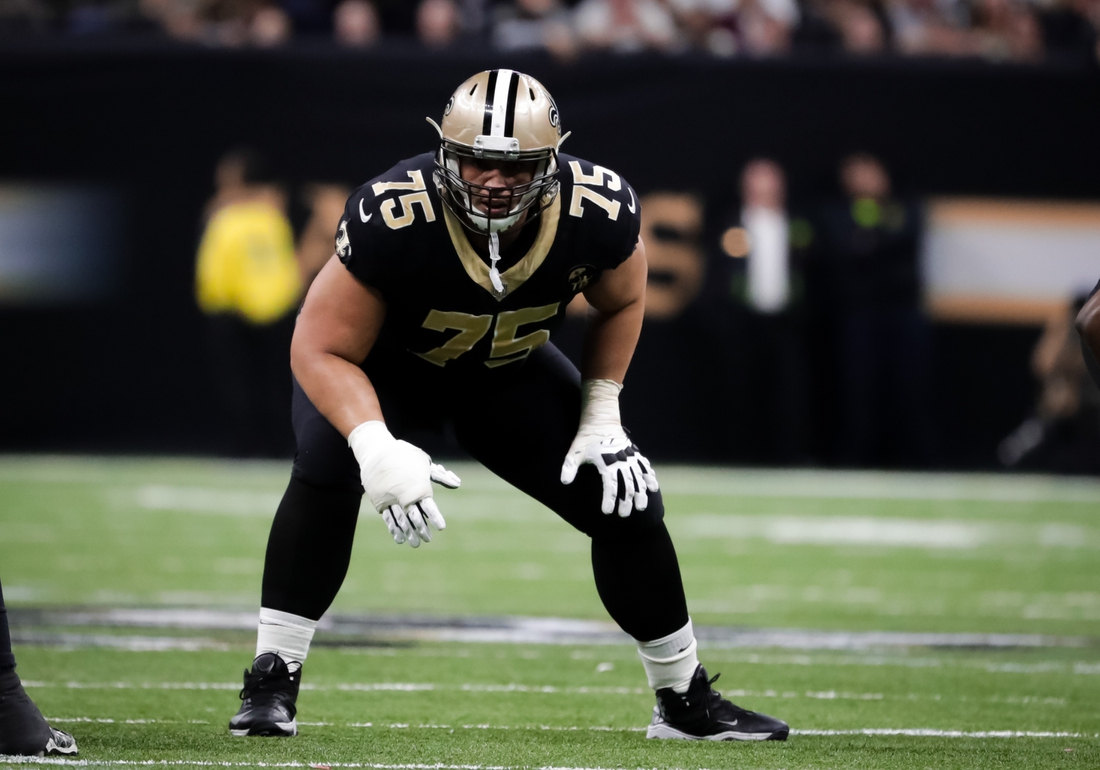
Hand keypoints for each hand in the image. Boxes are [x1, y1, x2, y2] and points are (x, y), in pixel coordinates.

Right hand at [349, 422, 460, 546]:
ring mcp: (391, 499)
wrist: (377, 451)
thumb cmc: (405, 456)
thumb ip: (440, 475)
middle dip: (421, 529)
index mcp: (417, 486)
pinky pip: (388, 518)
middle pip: (414, 516)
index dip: (435, 516)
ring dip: (408, 533)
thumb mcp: (424, 462)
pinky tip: (399, 538)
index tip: (441, 527)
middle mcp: (404, 495)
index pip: (428, 505)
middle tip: (428, 539)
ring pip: (401, 520)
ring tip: (415, 544)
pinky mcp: (380, 501)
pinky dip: (394, 529)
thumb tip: (457, 484)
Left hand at [561, 433, 657, 516]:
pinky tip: (653, 487)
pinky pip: (644, 466)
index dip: (609, 500)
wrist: (600, 419)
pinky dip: (649, 476)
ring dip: (641, 493)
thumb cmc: (586, 437)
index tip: (607, 512)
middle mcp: (621, 461)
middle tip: (624, 515)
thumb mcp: (575, 451)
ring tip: (642, 506)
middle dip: (626, 501)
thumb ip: (570, 466)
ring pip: (638, 478)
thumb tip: (564, 482)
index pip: (610, 486)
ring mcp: (629, 457)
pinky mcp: (633, 453)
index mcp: (607, 463)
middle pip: (627, 485)